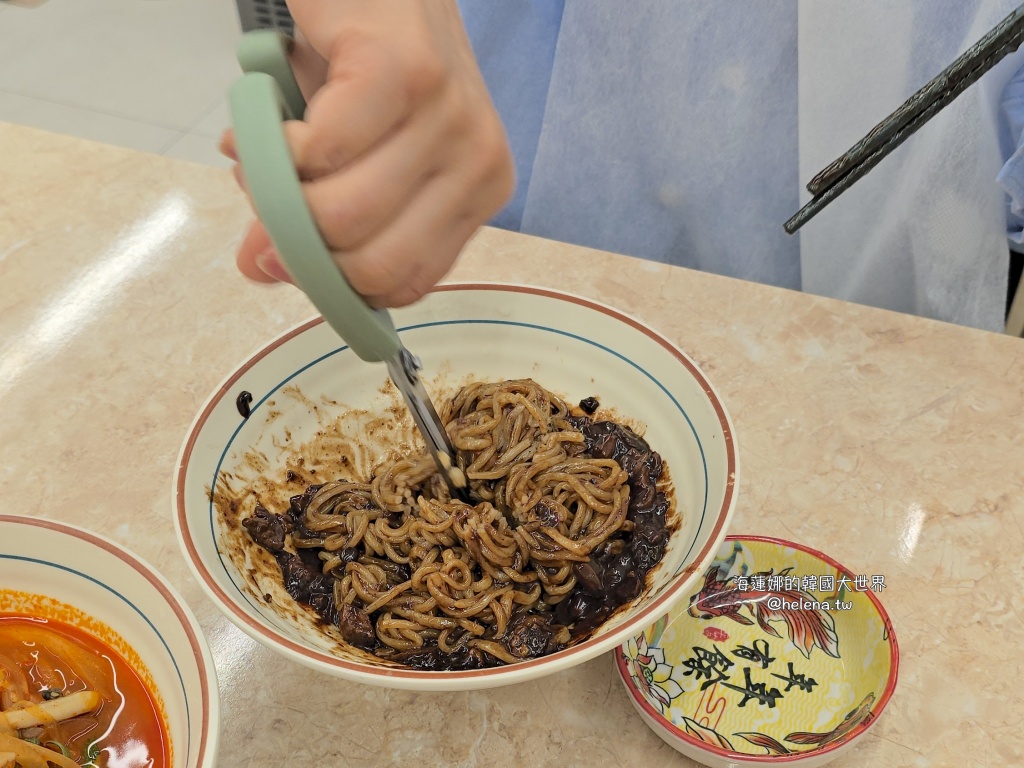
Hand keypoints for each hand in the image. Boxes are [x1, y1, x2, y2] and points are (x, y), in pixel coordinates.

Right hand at [222, 0, 514, 306]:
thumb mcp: (353, 157)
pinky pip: (319, 152)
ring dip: (277, 189)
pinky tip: (272, 115)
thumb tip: (260, 268)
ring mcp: (449, 118)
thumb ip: (313, 221)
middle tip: (267, 194)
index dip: (332, 284)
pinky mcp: (403, 71)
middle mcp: (478, 163)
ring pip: (340, 215)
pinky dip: (273, 142)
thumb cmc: (371, 63)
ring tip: (267, 146)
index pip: (403, 285)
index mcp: (476, 194)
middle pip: (369, 265)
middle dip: (297, 243)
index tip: (289, 255)